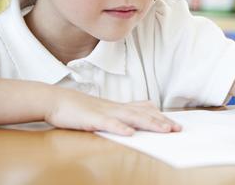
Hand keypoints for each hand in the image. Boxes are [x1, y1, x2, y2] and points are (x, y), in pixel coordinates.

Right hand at [45, 88, 181, 135]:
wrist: (57, 101)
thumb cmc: (81, 108)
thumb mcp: (105, 110)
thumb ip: (124, 111)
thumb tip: (142, 112)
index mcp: (119, 107)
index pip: (145, 110)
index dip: (160, 117)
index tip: (175, 125)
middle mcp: (116, 107)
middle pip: (143, 114)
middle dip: (161, 122)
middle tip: (177, 129)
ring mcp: (105, 112)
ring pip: (131, 117)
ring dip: (149, 123)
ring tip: (164, 130)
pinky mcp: (92, 118)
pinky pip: (108, 124)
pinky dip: (120, 128)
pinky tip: (130, 134)